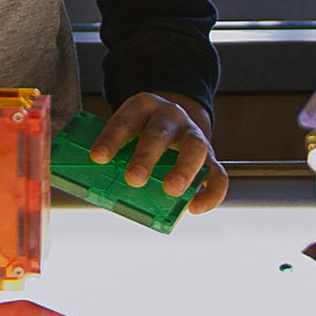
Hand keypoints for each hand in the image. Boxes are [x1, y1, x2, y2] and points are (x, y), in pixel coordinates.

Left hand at [89, 92, 227, 213]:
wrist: (173, 121)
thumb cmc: (140, 132)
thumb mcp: (126, 131)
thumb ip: (117, 152)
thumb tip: (99, 186)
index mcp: (143, 107)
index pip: (126, 120)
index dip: (112, 138)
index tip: (98, 157)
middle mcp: (170, 116)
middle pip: (159, 132)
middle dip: (146, 156)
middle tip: (133, 179)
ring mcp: (193, 134)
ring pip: (194, 147)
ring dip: (183, 169)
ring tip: (170, 191)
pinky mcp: (210, 156)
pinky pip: (218, 174)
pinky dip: (210, 193)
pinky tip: (194, 208)